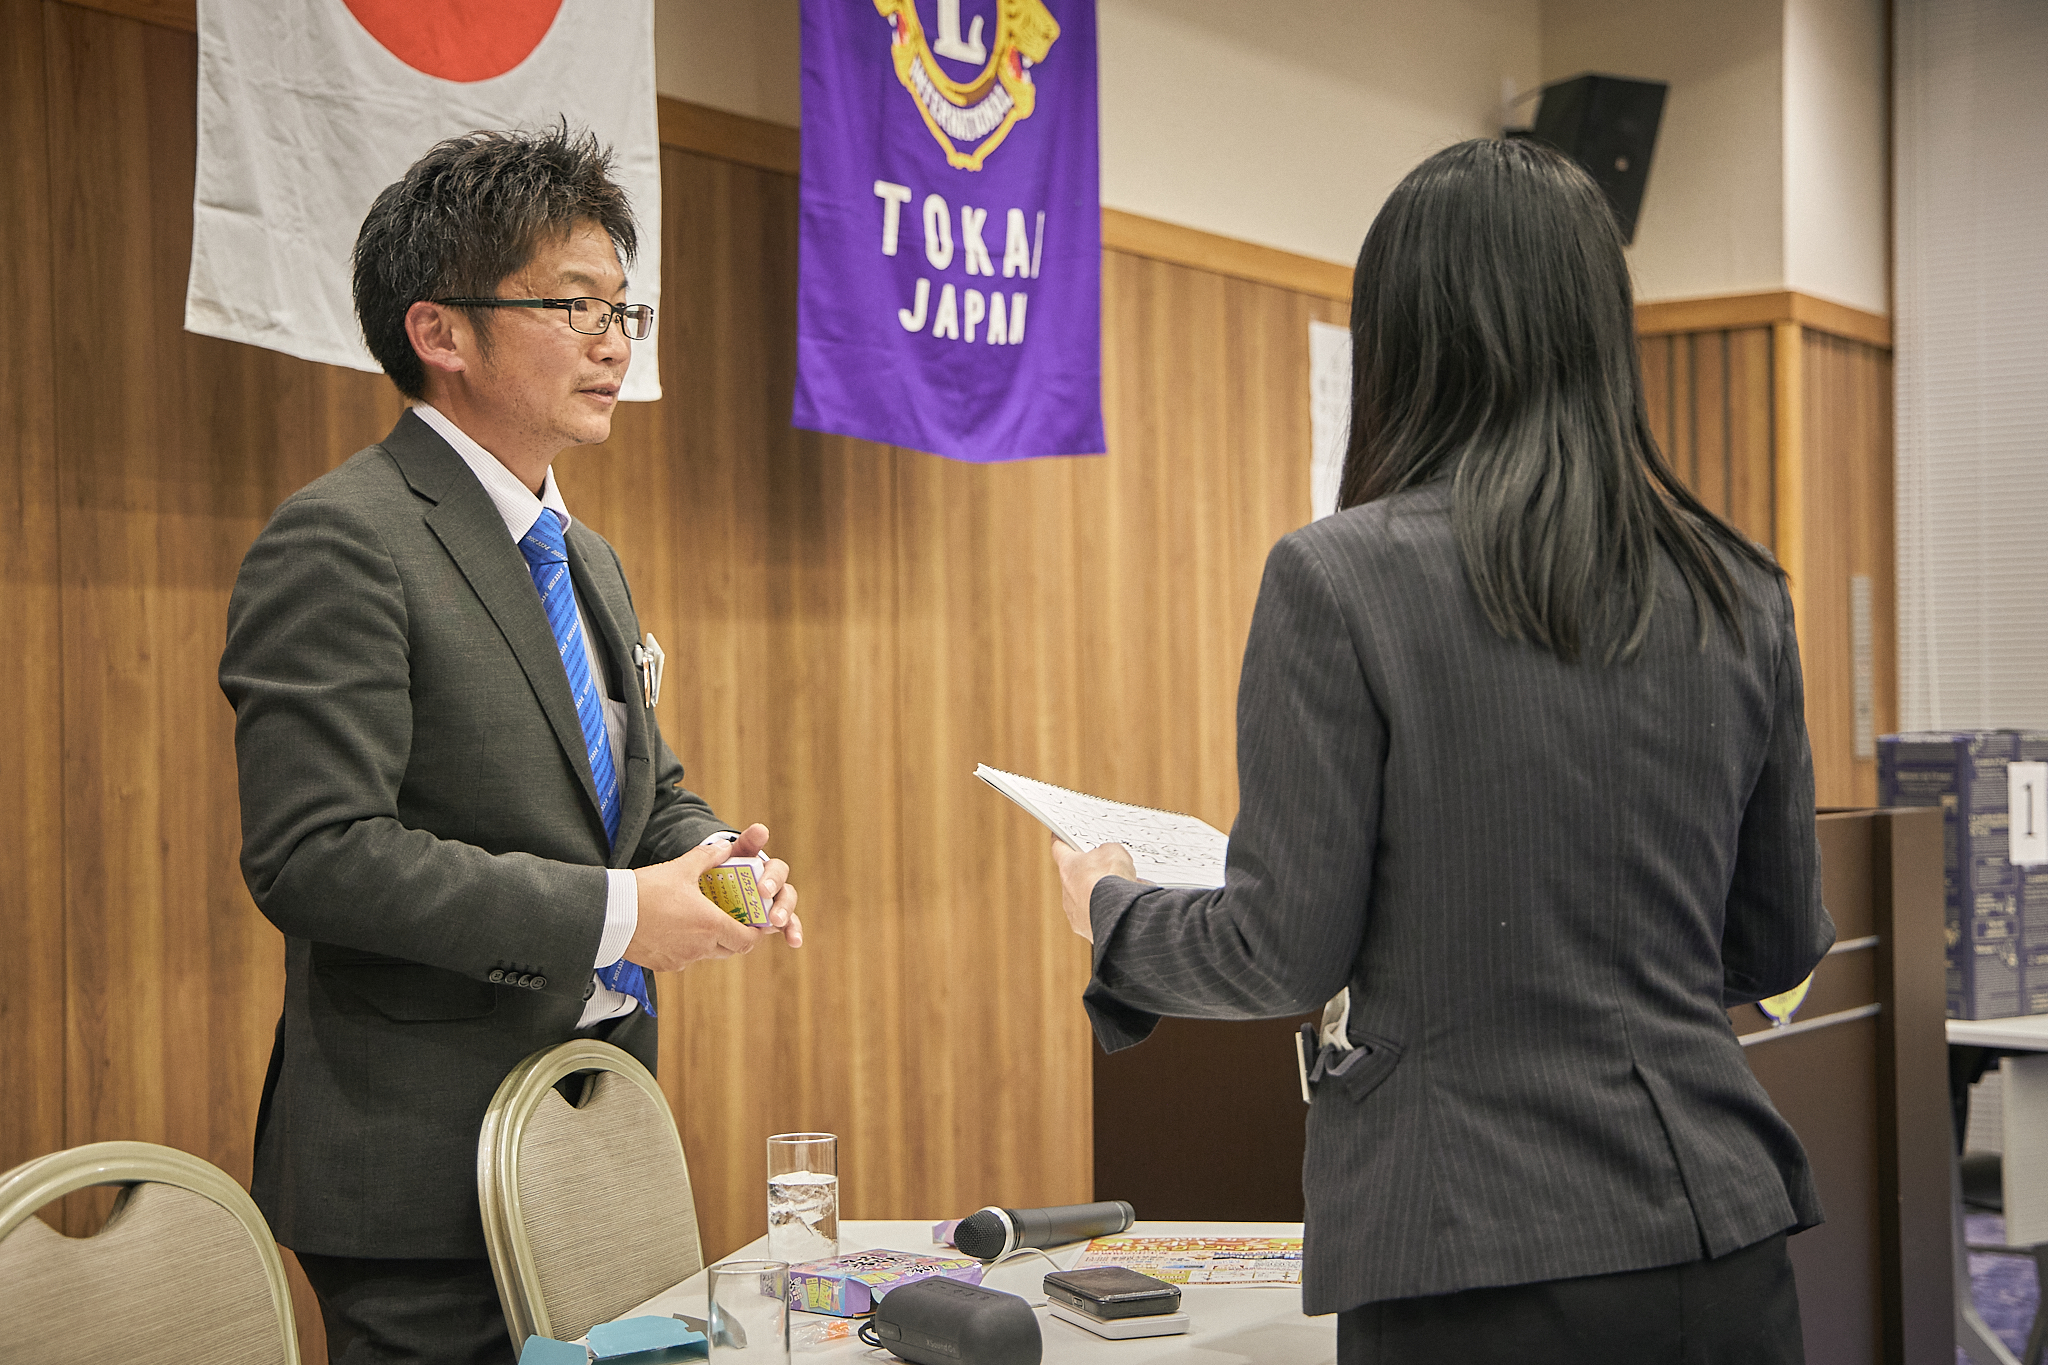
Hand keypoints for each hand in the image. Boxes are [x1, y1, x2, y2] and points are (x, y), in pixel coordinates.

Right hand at [628, 824, 802, 970]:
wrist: (610, 914)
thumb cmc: (647, 889)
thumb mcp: (680, 868)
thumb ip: (707, 857)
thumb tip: (726, 846)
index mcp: (711, 925)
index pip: (748, 939)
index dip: (755, 933)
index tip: (754, 922)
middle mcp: (700, 947)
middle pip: (730, 949)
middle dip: (735, 935)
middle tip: (731, 918)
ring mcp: (682, 959)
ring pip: (707, 954)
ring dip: (710, 941)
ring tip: (701, 920)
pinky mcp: (664, 965)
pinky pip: (684, 959)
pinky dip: (687, 947)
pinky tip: (675, 929)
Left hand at [1050, 838, 1136, 942]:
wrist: (1118, 914)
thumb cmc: (1112, 880)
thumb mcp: (1113, 851)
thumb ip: (1107, 852)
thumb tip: (1110, 858)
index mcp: (1068, 867)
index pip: (1059, 849)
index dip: (1061, 841)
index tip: (1058, 837)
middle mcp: (1066, 892)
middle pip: (1076, 877)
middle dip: (1092, 873)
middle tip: (1110, 868)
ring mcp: (1075, 913)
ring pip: (1087, 900)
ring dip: (1102, 895)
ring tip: (1123, 892)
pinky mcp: (1087, 930)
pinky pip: (1097, 917)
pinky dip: (1109, 913)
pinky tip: (1124, 908)